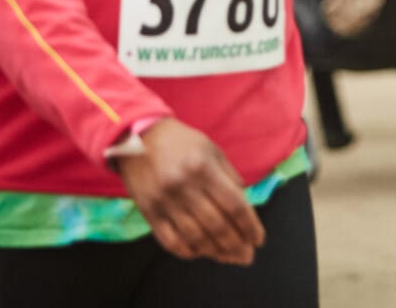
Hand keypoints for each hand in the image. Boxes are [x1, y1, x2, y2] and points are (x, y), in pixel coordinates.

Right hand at [115, 120, 265, 264]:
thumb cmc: (180, 142)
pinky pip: (170, 241)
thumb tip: (245, 204)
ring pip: (195, 237)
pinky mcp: (149, 212)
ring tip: (229, 257)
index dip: (250, 226)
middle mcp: (184, 186)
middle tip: (247, 256)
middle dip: (236, 245)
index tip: (258, 239)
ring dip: (216, 252)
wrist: (138, 137)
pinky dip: (188, 252)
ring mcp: (165, 202)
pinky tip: (201, 253)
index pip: (234, 205)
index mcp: (204, 168)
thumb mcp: (211, 149)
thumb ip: (229, 176)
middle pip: (217, 225)